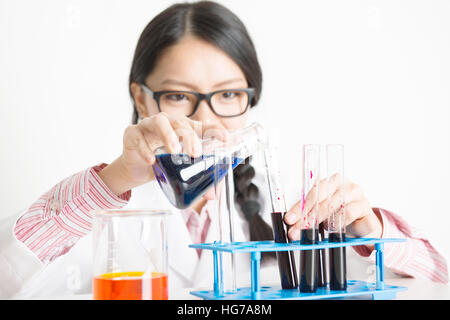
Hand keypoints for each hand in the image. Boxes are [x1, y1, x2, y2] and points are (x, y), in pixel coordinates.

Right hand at [98, 112, 228, 195]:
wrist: (136, 169)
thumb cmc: (161, 164)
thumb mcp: (179, 172)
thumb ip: (195, 180)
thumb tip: (211, 196)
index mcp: (181, 129)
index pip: (200, 125)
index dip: (214, 130)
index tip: (225, 138)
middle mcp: (167, 123)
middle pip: (181, 122)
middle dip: (190, 137)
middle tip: (195, 154)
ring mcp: (148, 126)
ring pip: (160, 122)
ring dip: (169, 135)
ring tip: (175, 151)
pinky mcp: (132, 133)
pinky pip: (138, 138)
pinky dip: (145, 149)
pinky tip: (152, 161)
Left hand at [284, 174, 382, 247]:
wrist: (362, 225)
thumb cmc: (339, 214)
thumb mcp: (321, 212)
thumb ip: (307, 213)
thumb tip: (290, 221)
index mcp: (333, 181)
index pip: (314, 192)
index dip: (300, 207)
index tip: (289, 219)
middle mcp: (346, 186)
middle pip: (324, 200)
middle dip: (308, 218)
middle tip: (297, 231)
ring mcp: (359, 196)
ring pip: (337, 207)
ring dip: (325, 221)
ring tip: (321, 229)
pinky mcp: (367, 210)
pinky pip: (351, 215)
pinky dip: (340, 223)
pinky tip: (336, 229)